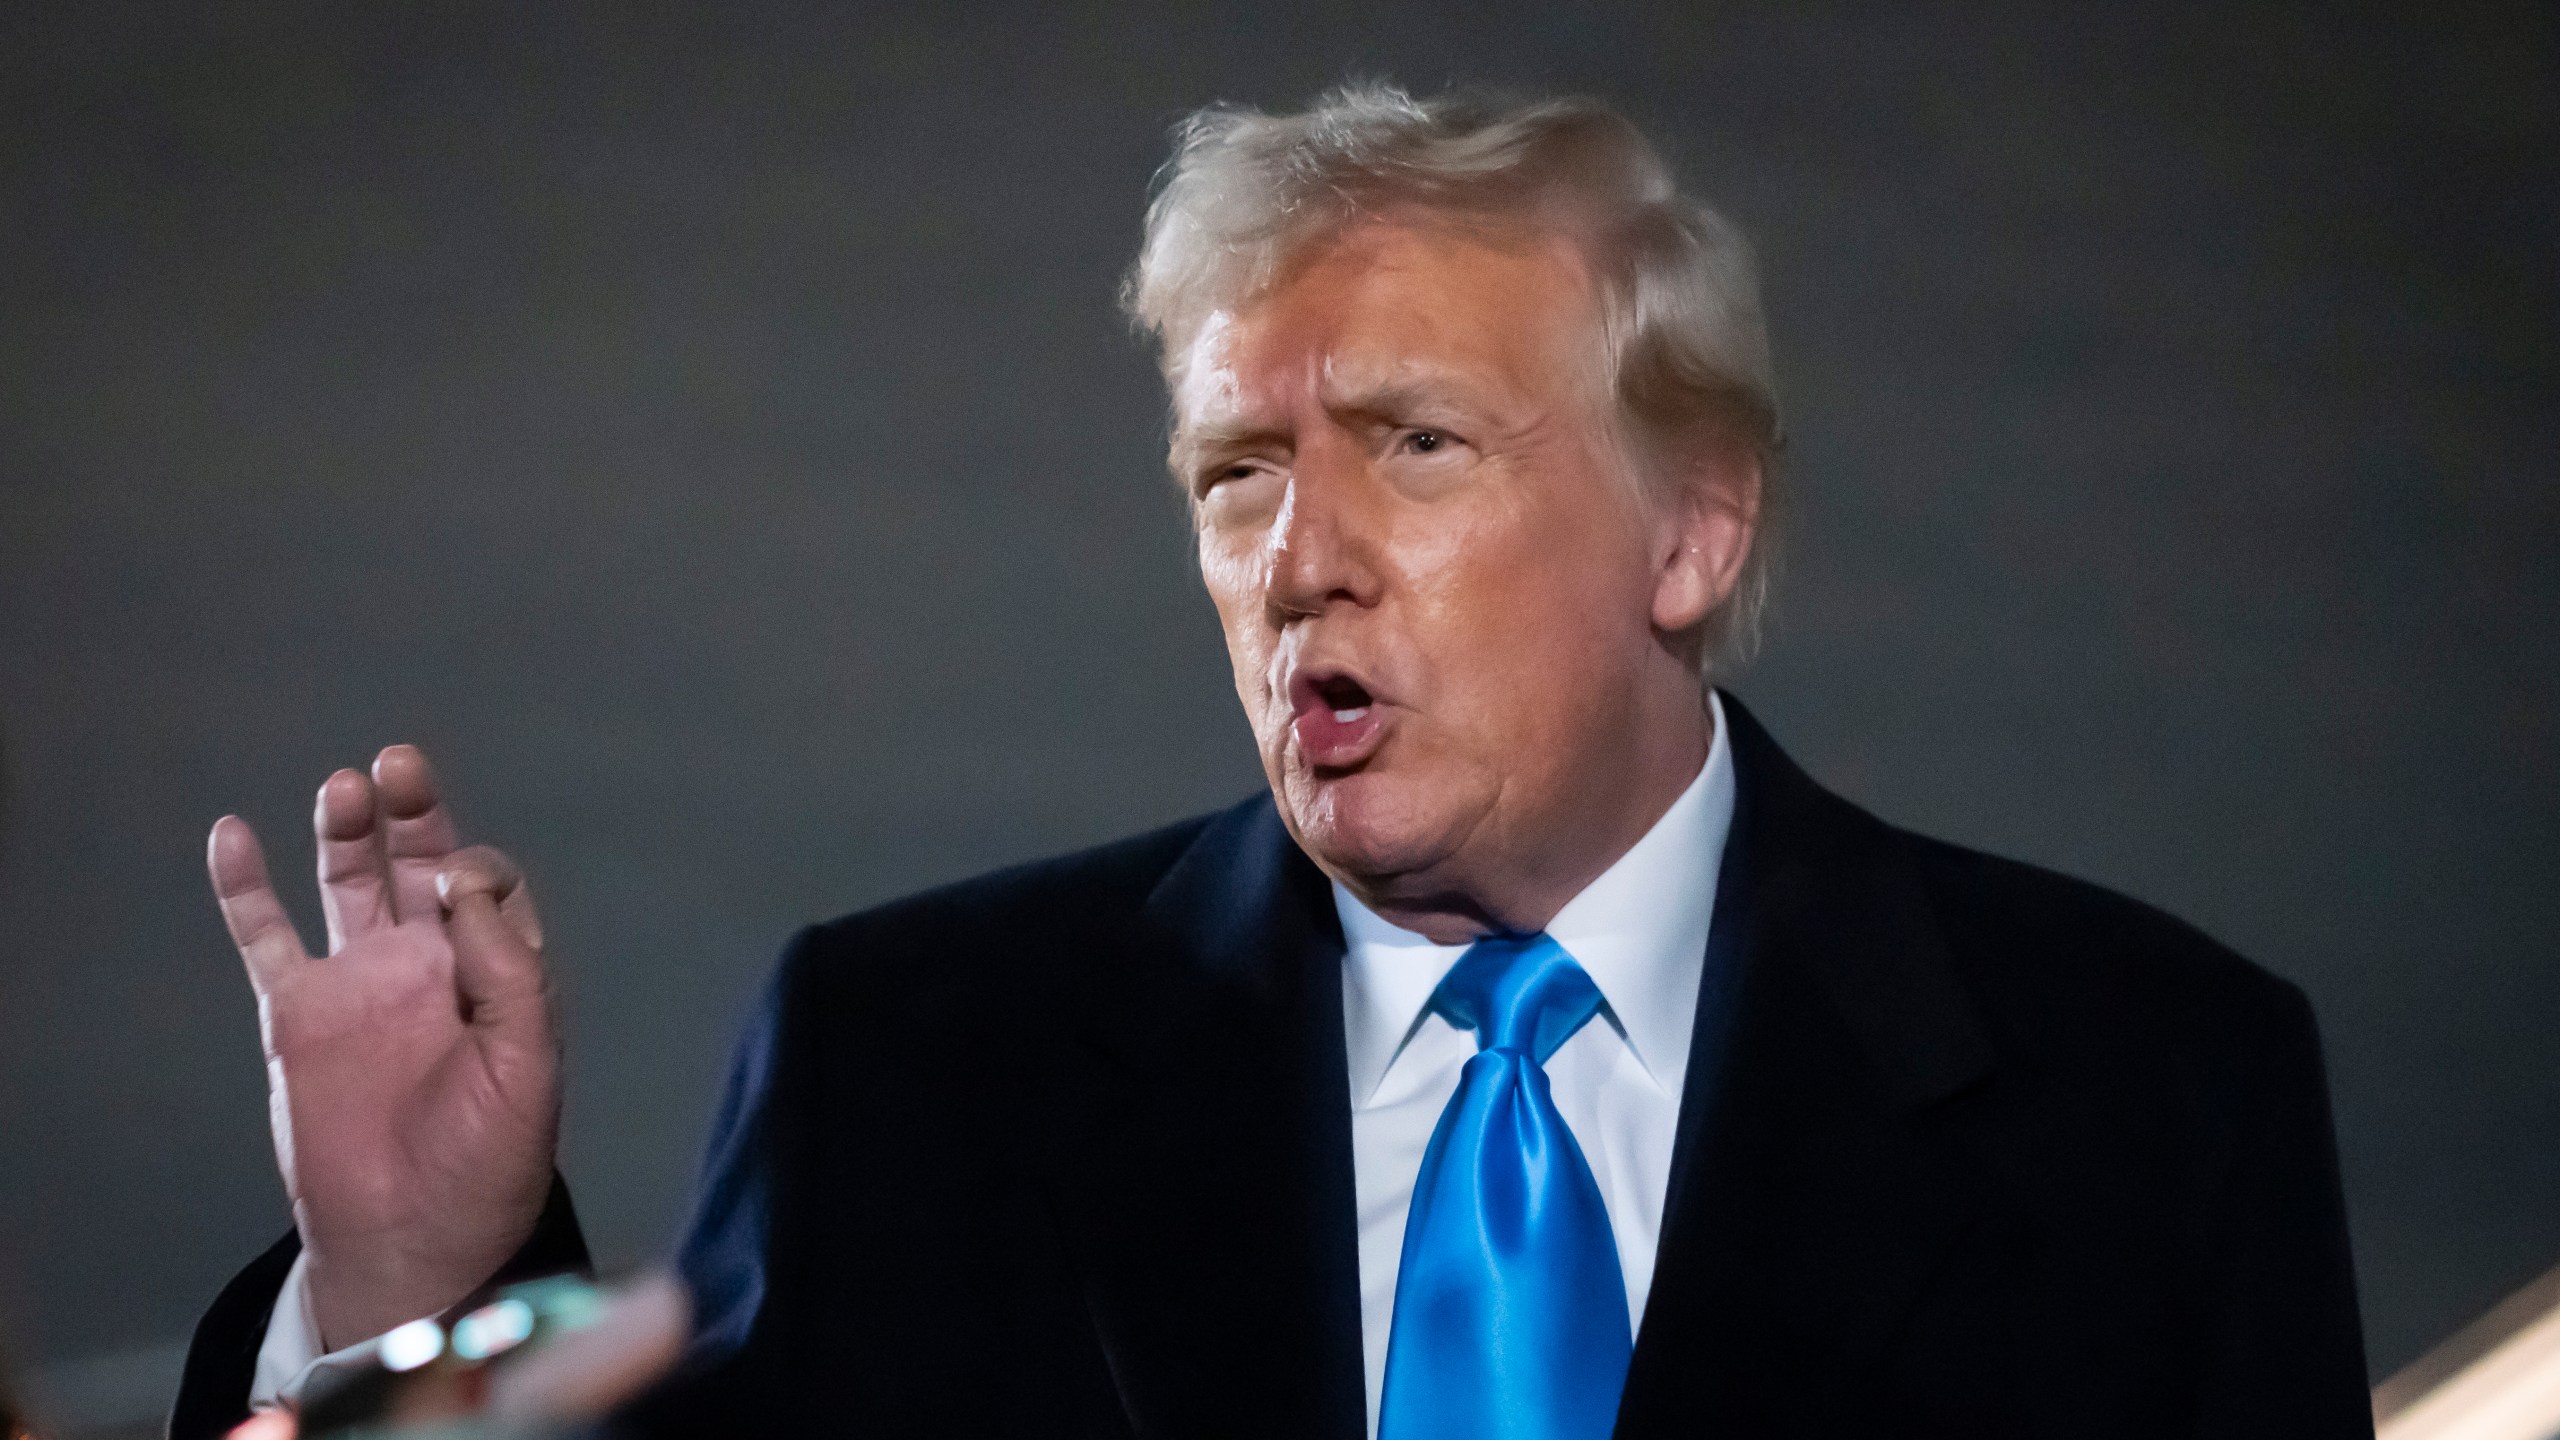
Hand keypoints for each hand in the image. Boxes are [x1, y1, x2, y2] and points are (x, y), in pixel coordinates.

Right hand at [208, 746, 559, 1350]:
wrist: (411, 1239)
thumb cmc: (486, 1161)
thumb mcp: (527, 1064)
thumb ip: (509, 971)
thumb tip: (468, 885)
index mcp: (496, 973)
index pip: (490, 887)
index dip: (478, 871)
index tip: (461, 888)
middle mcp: (430, 965)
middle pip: (421, 863)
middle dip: (415, 811)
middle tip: (400, 764)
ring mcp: (361, 984)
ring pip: (350, 885)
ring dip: (347, 833)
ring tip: (345, 788)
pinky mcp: (299, 1014)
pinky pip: (266, 939)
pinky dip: (245, 889)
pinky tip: (232, 836)